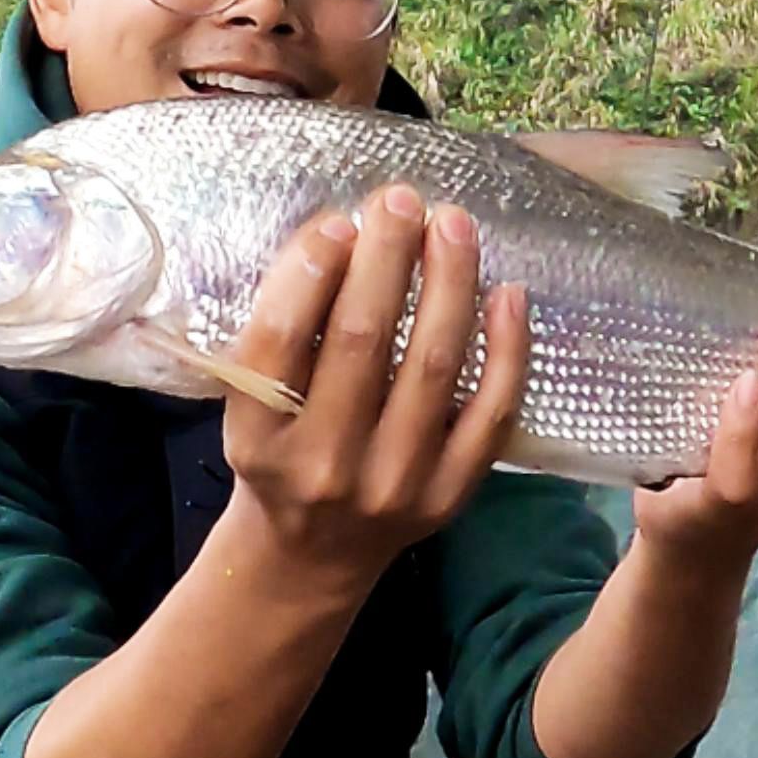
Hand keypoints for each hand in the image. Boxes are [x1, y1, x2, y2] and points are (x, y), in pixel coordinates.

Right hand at [219, 184, 531, 592]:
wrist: (310, 558)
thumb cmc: (278, 455)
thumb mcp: (249, 404)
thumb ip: (282, 332)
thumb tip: (343, 233)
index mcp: (258, 437)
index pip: (281, 340)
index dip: (310, 271)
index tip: (339, 221)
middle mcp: (324, 466)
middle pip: (363, 341)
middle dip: (386, 257)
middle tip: (401, 198)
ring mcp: (393, 485)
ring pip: (433, 367)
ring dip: (449, 283)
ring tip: (453, 225)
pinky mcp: (448, 496)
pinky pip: (489, 414)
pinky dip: (506, 350)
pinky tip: (508, 294)